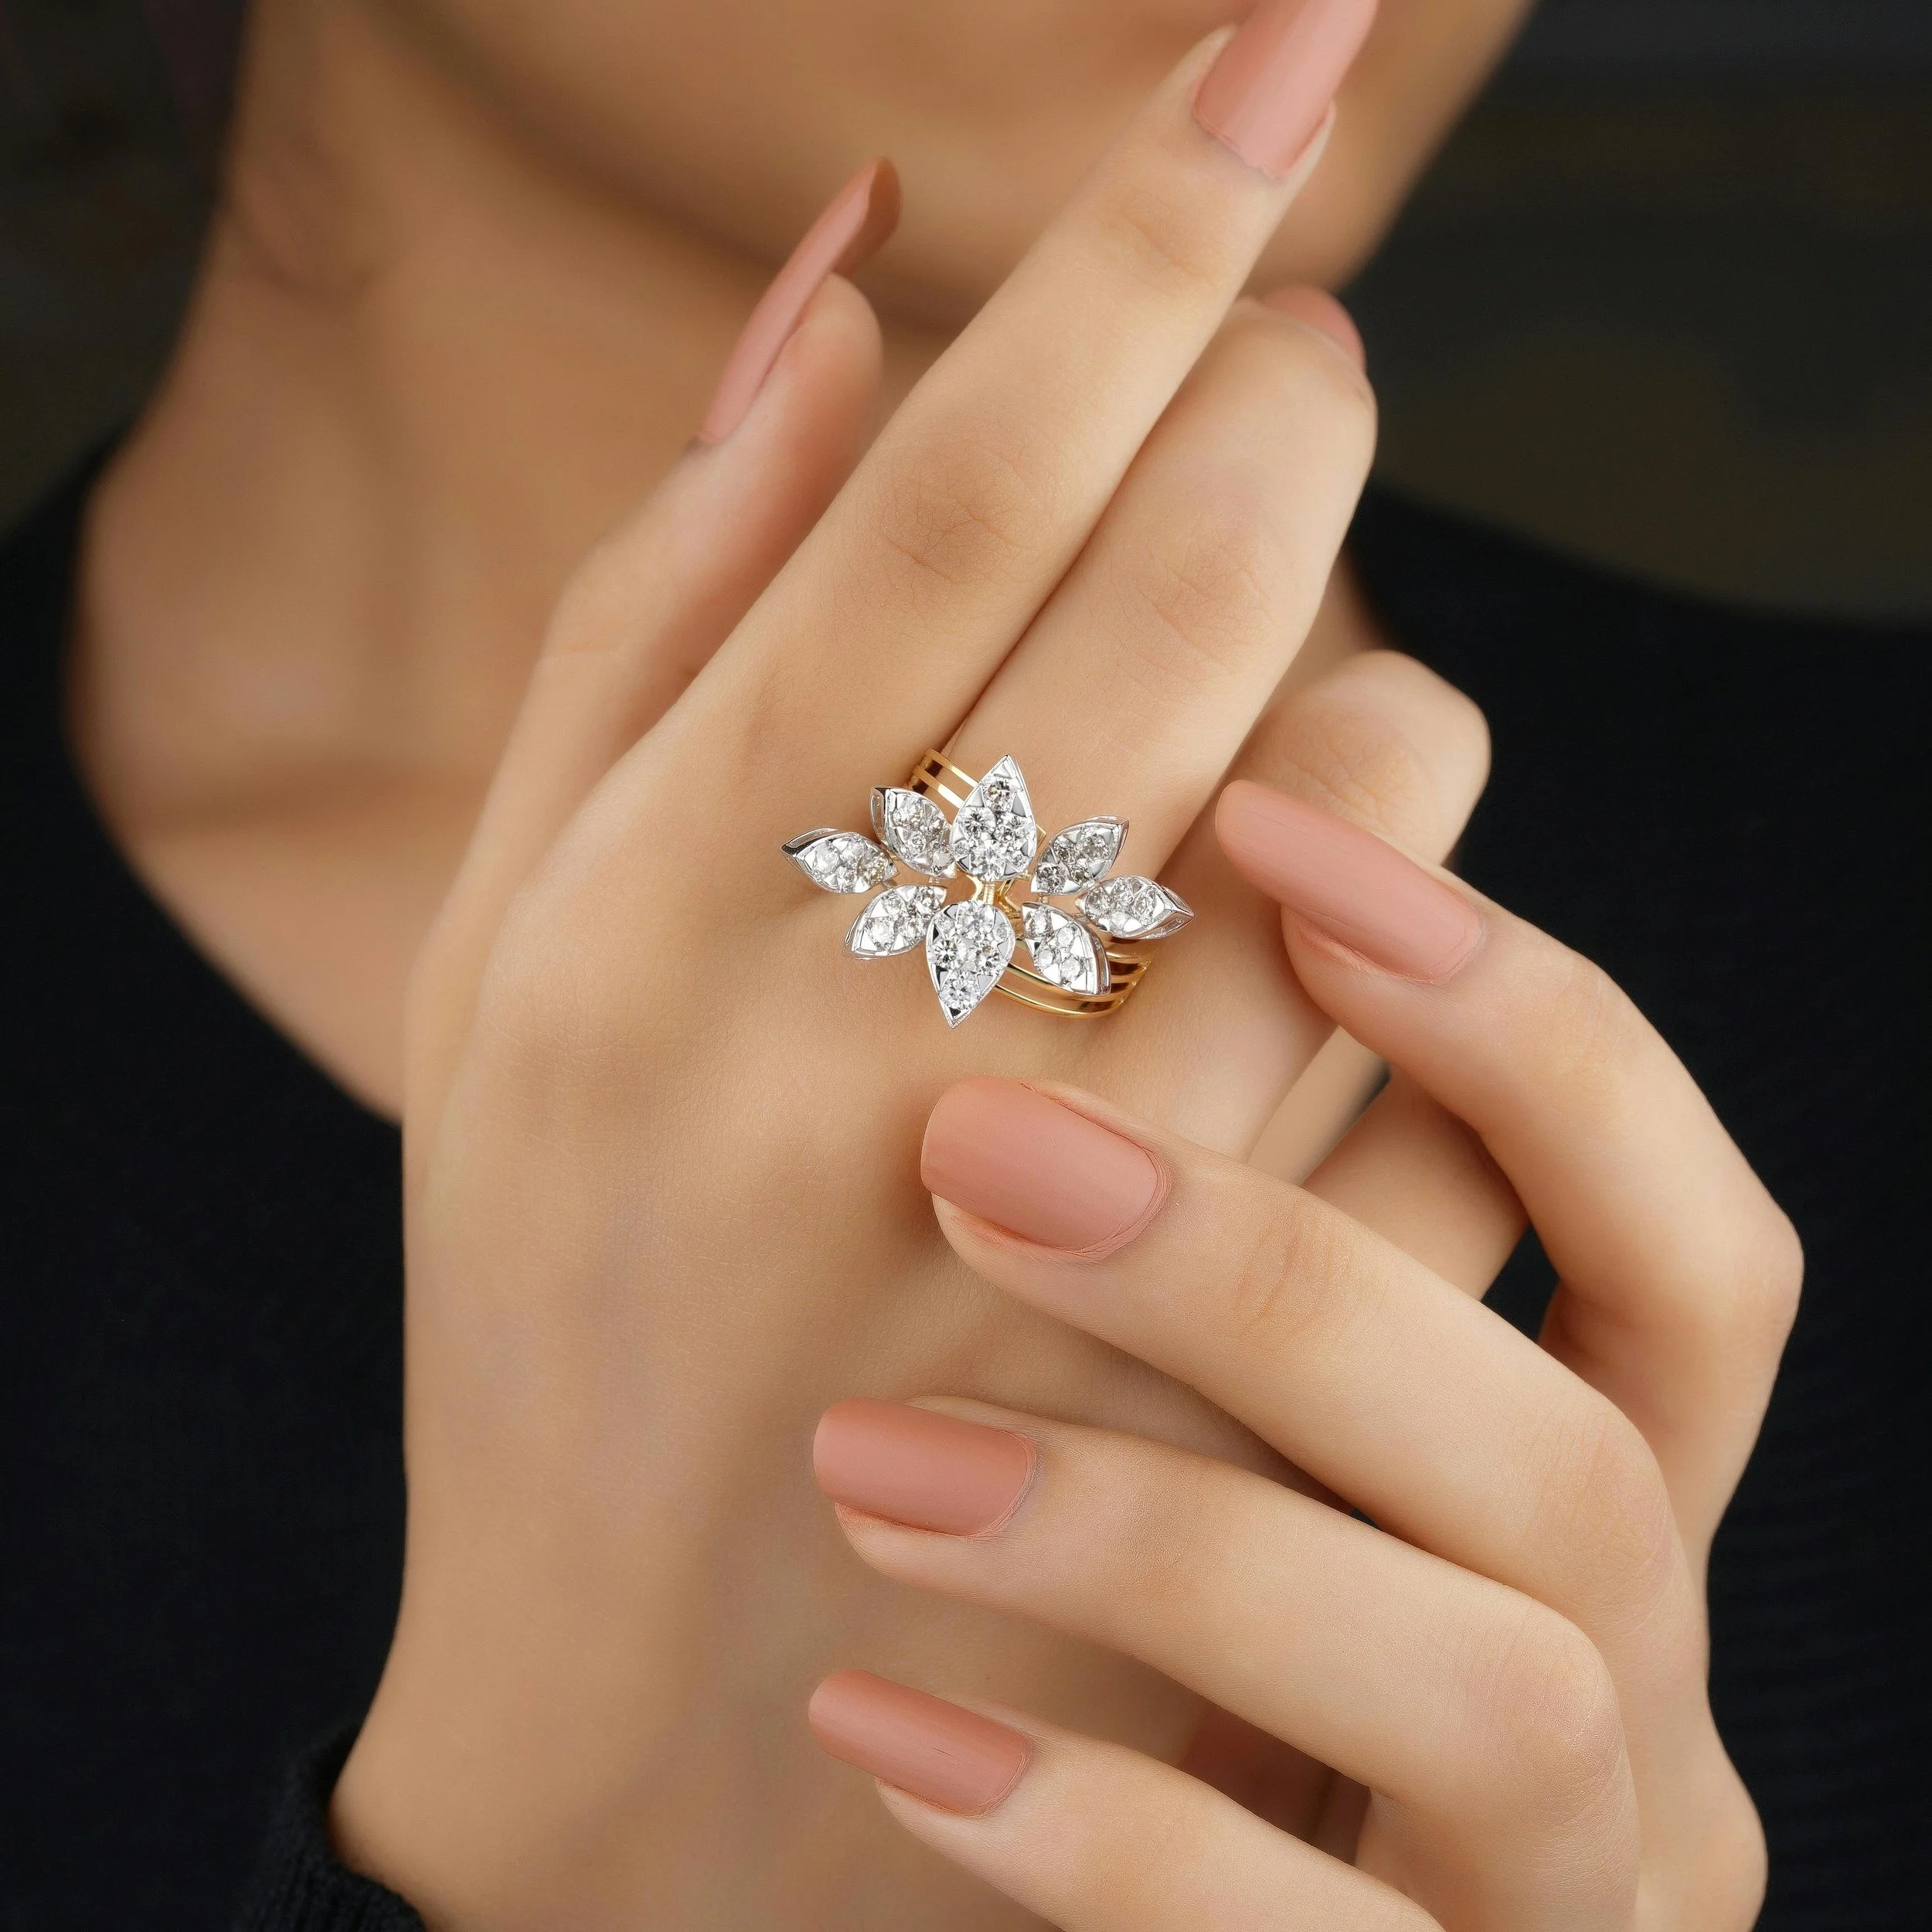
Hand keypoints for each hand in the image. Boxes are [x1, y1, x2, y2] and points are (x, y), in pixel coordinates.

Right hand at [331, 31, 1494, 1928]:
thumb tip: (832, 272)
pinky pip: (1437, 1030)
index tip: (1276, 49)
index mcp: (650, 896)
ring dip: (1369, 692)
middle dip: (1294, 406)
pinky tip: (1301, 976)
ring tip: (1255, 744)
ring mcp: (1064, 1198)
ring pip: (1375, 792)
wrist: (656, 1686)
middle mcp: (851, 1026)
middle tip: (1295, 356)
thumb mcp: (513, 946)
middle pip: (1192, 585)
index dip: (1134, 238)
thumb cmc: (566, 1284)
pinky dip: (1414, 937)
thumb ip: (658, 597)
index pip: (947, 477)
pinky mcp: (1229, 1345)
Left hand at [809, 786, 1799, 1930]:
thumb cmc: (1098, 1653)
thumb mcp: (1182, 1429)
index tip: (1274, 830)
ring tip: (865, 1456)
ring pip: (1495, 1682)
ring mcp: (1550, 1901)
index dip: (1523, 1031)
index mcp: (1586, 1512)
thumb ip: (1216, 1228)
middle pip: (1571, 1449)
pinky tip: (884, 1716)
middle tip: (978, 1146)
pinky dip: (1104, 1827)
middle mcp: (1625, 1697)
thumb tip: (1139, 893)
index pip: (1680, 1245)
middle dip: (1284, 1275)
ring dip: (1170, 1534)